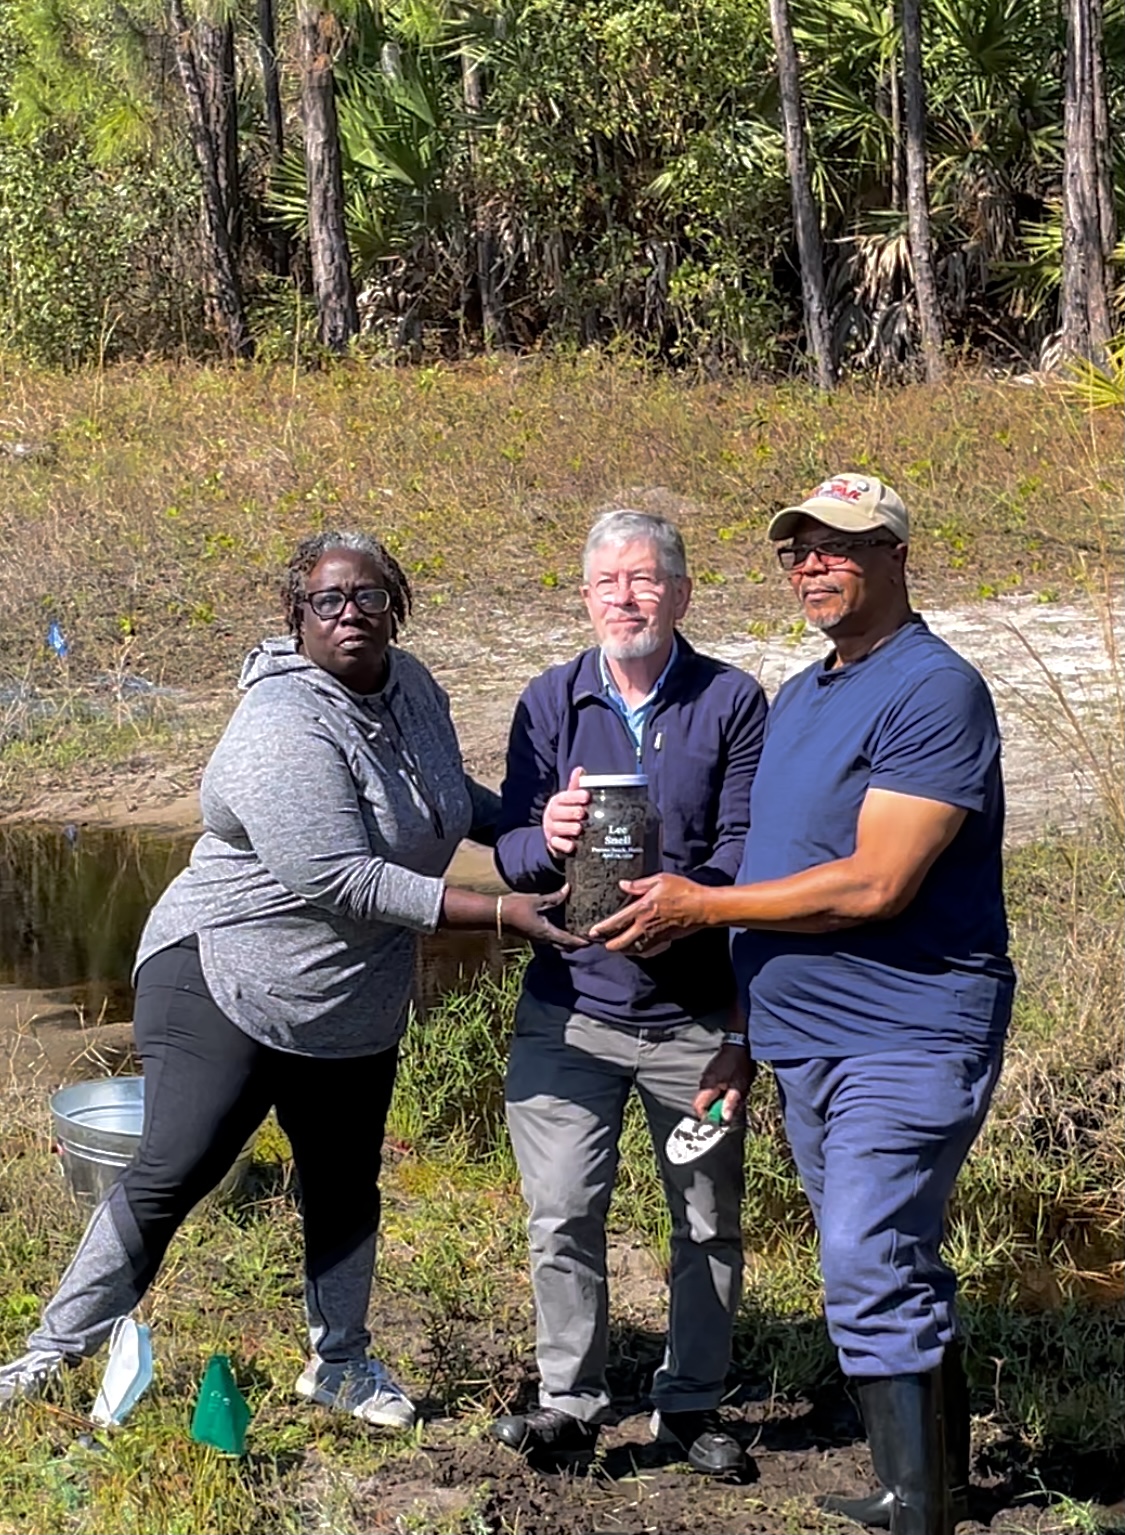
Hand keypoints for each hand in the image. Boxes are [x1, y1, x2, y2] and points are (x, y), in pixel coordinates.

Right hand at [499, 887, 587, 948]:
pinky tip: (565, 926)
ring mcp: (538, 938)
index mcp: (547, 932)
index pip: (569, 941)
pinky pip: (552, 939)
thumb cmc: (515, 908)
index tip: (595, 940)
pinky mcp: (534, 935)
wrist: (496, 915)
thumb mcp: (537, 900)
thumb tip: (569, 889)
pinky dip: (562, 936)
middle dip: (579, 944)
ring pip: (559, 944)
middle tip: (591, 936)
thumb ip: (554, 897)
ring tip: (580, 931)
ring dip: (570, 941)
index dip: (583, 941)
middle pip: (566, 946)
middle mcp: (544, 939)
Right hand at [542, 767, 589, 858]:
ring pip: (558, 828)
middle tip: (583, 814)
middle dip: (572, 812)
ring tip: (579, 829)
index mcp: (557, 801)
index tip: (586, 796)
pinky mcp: (552, 844)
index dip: (575, 796)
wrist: (554, 834)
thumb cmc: (566, 813)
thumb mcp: (570, 799)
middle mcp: (552, 815)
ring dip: (569, 828)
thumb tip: (580, 769)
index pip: (564, 797)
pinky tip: (572, 845)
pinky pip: (556, 844)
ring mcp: (551, 830)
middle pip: (559, 812)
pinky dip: (564, 845)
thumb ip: (575, 787)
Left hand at [588, 872, 707, 953]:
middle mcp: (646, 926)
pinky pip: (646, 950)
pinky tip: (635, 947)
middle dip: (609, 944)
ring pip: (633, 949)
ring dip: (622, 949)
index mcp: (642, 910)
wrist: (703, 907)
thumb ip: (638, 884)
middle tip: (601, 942)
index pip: (616, 922)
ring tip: (614, 945)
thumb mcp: (660, 880)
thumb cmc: (683, 891)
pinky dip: (637, 950)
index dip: (602, 929)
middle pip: (621, 943)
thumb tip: (622, 885)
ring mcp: (655, 936)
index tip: (592, 932)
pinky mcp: (664, 941)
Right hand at [692, 1044, 755, 1124]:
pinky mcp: (713, 1075)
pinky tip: (734, 1091)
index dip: (707, 1118)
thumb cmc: (740, 1064)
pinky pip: (714, 1090)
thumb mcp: (739, 1086)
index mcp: (708, 1086)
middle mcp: (704, 1082)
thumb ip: (731, 1103)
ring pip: (710, 1098)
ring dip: (721, 1102)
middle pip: (704, 1104)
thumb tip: (725, 1119)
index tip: (719, 1122)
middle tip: (731, 1110)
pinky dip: (722, 1094)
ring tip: (735, 1098)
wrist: (740, 1043)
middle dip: (717, 1111)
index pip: (698, 1107)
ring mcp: (708, 1077)